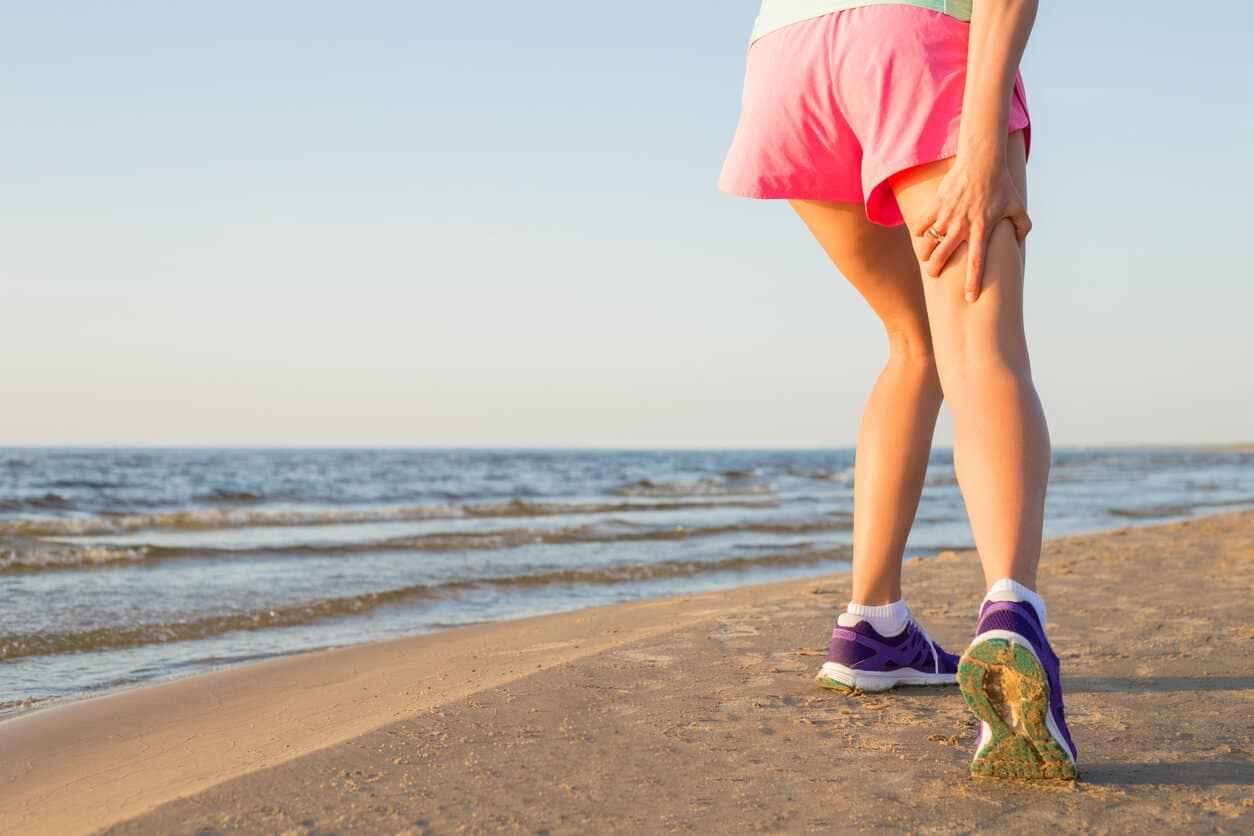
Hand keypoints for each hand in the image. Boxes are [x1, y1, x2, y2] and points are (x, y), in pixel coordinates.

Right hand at [910, 151, 1030, 301]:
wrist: (982, 160)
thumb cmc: (1002, 184)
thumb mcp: (1018, 206)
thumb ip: (1022, 226)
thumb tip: (1021, 242)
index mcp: (982, 229)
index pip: (977, 262)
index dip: (973, 282)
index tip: (970, 298)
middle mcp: (962, 225)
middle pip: (943, 256)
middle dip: (935, 270)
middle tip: (934, 274)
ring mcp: (947, 215)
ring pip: (928, 242)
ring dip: (924, 253)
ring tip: (925, 258)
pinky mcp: (936, 204)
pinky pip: (920, 224)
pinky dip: (919, 233)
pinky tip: (921, 236)